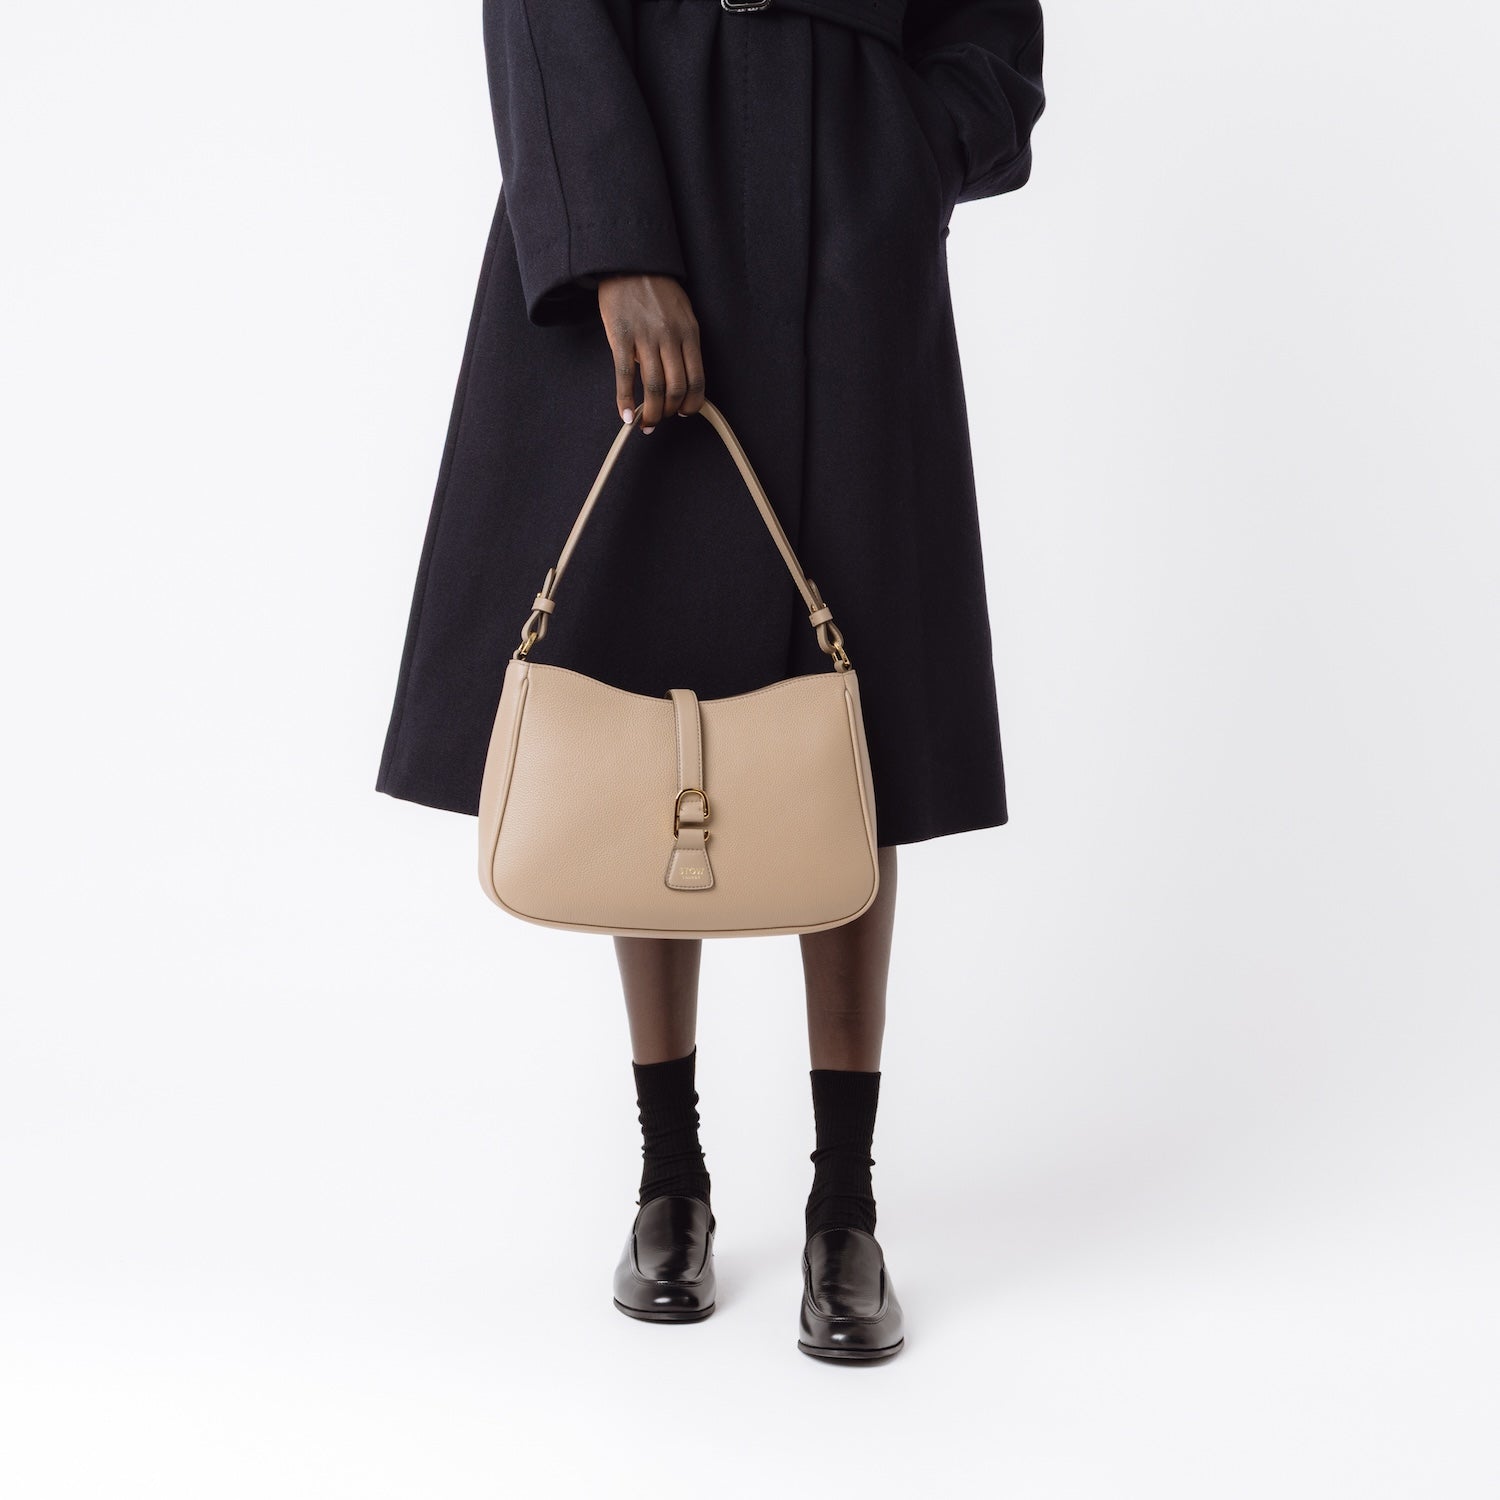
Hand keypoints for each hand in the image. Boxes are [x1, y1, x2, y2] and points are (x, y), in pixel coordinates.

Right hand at [598, 274, 705, 431]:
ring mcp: (646, 338)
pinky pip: (625, 375)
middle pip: (676, 387)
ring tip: (646, 422)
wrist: (629, 262)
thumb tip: (676, 375)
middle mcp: (671, 337)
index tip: (685, 412)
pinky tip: (626, 415)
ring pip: (653, 386)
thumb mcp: (682, 312)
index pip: (697, 379)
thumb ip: (683, 341)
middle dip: (670, 411)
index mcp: (689, 332)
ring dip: (651, 411)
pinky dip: (625, 399)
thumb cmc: (657, 288)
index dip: (692, 403)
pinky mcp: (621, 337)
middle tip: (661, 419)